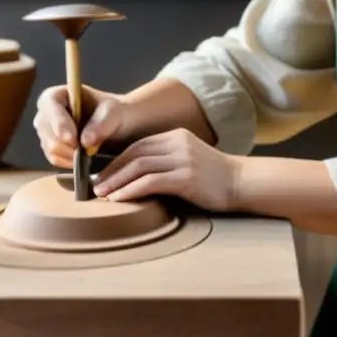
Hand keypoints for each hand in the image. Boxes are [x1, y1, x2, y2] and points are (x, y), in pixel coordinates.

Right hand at [33, 84, 126, 167]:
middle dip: (66, 144)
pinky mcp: (51, 148)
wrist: (118, 127)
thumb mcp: (114, 111)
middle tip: (87, 151)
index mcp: (59, 95)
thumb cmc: (114, 112)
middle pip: (46, 130)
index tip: (72, 139)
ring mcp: (47, 131)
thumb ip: (102, 123)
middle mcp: (48, 112)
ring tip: (90, 153)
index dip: (58, 122)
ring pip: (50, 147)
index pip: (49, 104)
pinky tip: (84, 159)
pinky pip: (55, 159)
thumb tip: (85, 141)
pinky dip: (70, 161)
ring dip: (70, 154)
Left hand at [92, 128, 241, 211]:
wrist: (242, 183)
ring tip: (102, 195)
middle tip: (94, 186)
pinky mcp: (186, 177)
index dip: (117, 160)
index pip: (139, 145)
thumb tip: (135, 175)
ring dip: (116, 181)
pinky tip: (119, 199)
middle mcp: (178, 144)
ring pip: (139, 166)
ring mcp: (183, 159)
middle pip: (135, 154)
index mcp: (177, 136)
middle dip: (111, 170)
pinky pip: (150, 182)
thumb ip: (167, 161)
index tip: (102, 175)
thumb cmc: (214, 178)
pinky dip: (131, 190)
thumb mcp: (189, 160)